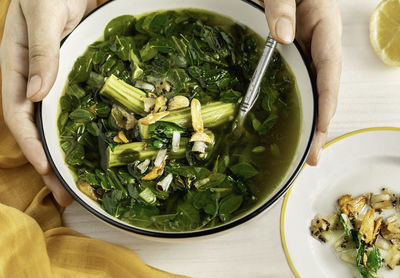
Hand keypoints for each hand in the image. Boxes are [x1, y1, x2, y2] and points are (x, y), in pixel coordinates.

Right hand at [0, 0, 96, 204]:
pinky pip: (79, 106)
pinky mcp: (78, 76)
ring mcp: (57, 79)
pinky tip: (99, 145)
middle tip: (66, 192)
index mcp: (17, 67)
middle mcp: (35, 79)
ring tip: (83, 179)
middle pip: (38, 128)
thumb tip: (37, 94)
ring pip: (59, 122)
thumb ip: (41, 52)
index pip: (17, 113)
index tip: (46, 168)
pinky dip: (85, 128)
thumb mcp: (43, 15)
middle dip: (48, 161)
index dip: (30, 143)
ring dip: (68, 151)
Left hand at [263, 0, 341, 164]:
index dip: (327, 100)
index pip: (330, 68)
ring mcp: (304, 51)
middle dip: (319, 124)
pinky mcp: (290, 54)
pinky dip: (292, 105)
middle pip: (323, 89)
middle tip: (310, 157)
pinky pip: (294, 83)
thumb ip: (283, 6)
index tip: (321, 127)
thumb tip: (283, 36)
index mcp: (324, 26)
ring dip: (307, 121)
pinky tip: (286, 123)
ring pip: (310, 90)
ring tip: (300, 151)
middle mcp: (318, 44)